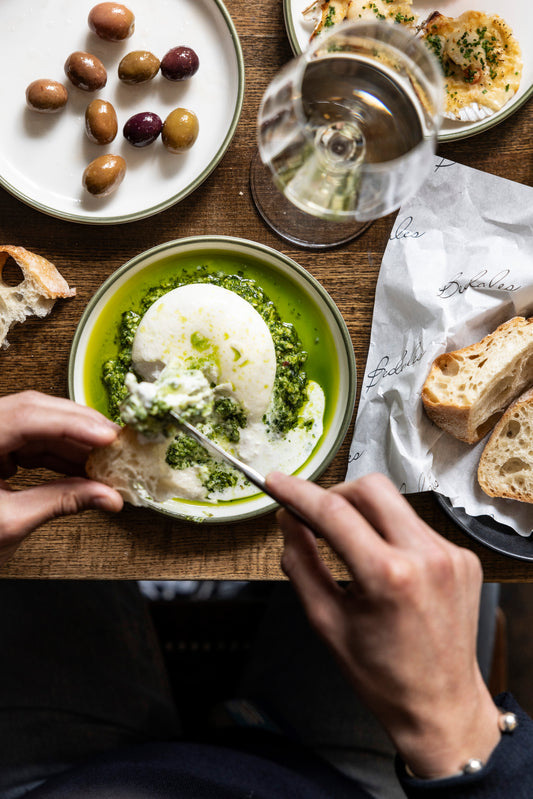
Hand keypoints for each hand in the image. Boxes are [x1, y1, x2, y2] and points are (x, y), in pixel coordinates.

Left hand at [0, 391, 122, 564]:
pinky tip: (83, 469)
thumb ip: (62, 503)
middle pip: (33, 412)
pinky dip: (57, 454)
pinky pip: (28, 442)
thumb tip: (108, 496)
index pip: (26, 416)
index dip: (72, 423)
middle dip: (79, 426)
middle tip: (117, 443)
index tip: (109, 437)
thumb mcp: (9, 524)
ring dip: (72, 442)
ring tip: (105, 461)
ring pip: (35, 425)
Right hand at [267, 471, 500, 779]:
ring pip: (395, 503)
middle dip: (336, 495)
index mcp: (389, 576)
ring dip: (365, 516)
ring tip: (353, 551)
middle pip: (370, 488)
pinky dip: (392, 534)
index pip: (334, 512)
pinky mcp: (463, 558)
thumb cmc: (383, 676)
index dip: (298, 493)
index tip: (278, 483)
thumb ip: (301, 563)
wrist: (440, 705)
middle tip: (316, 518)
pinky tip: (386, 566)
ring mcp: (450, 555)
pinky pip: (416, 525)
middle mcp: (426, 557)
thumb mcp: (326, 622)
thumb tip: (288, 522)